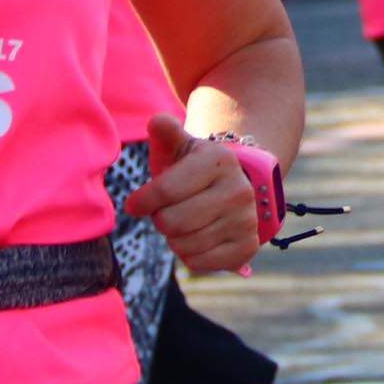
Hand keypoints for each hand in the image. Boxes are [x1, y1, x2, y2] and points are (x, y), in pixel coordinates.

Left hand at [124, 112, 282, 274]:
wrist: (230, 189)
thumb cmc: (192, 169)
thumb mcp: (179, 147)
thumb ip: (166, 132)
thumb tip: (157, 121)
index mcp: (220, 160)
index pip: (165, 190)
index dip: (142, 200)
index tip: (135, 203)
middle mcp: (239, 190)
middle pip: (171, 222)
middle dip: (160, 218)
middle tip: (168, 210)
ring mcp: (246, 220)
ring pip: (183, 245)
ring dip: (174, 238)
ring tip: (185, 222)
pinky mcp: (247, 247)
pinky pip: (197, 263)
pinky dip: (189, 255)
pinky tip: (197, 237)